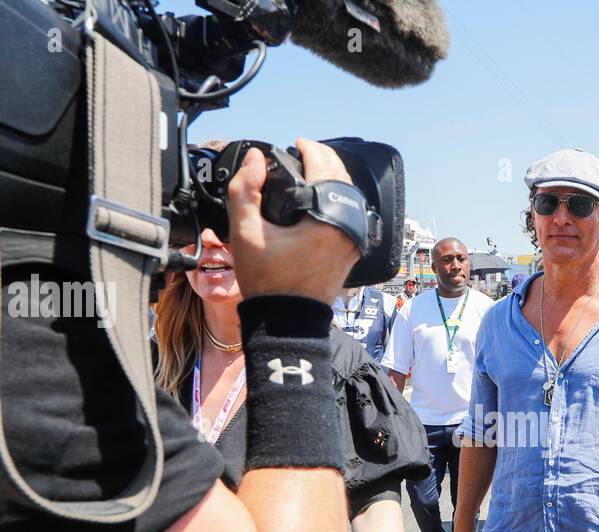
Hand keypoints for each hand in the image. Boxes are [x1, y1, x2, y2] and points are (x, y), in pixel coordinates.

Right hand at [226, 138, 360, 303]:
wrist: (287, 320)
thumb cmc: (266, 282)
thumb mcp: (244, 232)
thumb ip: (245, 189)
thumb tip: (256, 157)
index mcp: (326, 220)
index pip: (324, 166)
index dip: (308, 148)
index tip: (295, 144)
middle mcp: (348, 228)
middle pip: (342, 177)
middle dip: (323, 160)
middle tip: (303, 155)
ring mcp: (355, 240)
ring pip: (351, 194)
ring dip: (333, 179)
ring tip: (311, 173)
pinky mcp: (354, 250)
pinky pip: (352, 213)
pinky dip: (338, 199)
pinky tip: (320, 198)